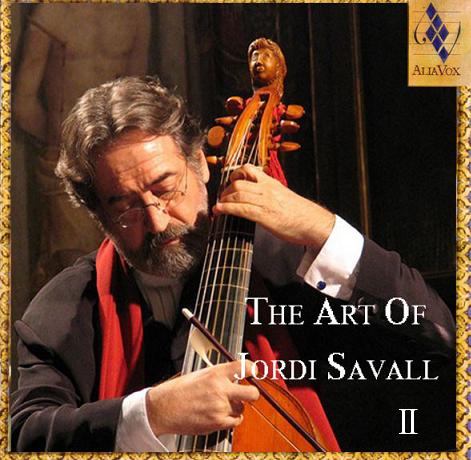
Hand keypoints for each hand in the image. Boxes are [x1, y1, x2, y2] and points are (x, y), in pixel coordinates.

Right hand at [146, 360, 258, 435]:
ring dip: (236, 407)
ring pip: (242, 408)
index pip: (245, 367)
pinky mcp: (217, 423)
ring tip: (221, 404)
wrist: (163, 408)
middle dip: (252, 393)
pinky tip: (221, 414)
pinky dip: (231, 418)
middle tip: (248, 392)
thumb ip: (220, 374)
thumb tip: (235, 375)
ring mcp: (220, 408)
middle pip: (252, 393)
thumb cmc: (178, 390)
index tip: (254, 372)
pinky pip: (235, 421)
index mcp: (216, 373)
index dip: (253, 369)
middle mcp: (220, 390)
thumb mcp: (200, 374)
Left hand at [213, 165, 334, 254]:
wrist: (314, 223)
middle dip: (225, 191)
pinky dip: (226, 209)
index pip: (249, 169)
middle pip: (238, 182)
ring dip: (223, 200)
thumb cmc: (301, 213)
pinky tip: (219, 212)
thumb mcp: (284, 196)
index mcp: (272, 183)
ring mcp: (265, 202)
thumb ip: (270, 193)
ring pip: (237, 194)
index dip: (234, 174)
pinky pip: (240, 209)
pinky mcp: (264, 215)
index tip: (230, 182)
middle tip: (222, 199)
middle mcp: (267, 189)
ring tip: (219, 207)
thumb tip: (257, 197)